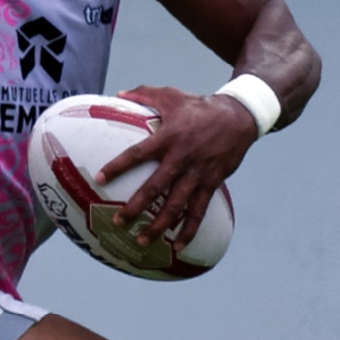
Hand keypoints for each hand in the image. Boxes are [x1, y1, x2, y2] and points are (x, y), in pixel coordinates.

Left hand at [98, 85, 260, 248]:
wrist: (239, 117)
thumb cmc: (200, 106)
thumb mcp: (172, 95)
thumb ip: (144, 94)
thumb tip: (118, 94)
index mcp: (168, 137)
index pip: (137, 154)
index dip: (118, 166)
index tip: (100, 178)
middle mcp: (182, 158)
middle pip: (156, 187)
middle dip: (136, 207)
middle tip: (118, 222)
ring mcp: (198, 173)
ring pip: (177, 206)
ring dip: (160, 225)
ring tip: (143, 241)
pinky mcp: (212, 183)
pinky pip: (199, 211)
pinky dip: (189, 230)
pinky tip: (179, 246)